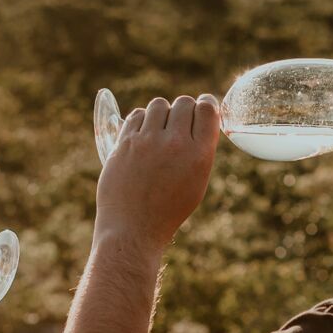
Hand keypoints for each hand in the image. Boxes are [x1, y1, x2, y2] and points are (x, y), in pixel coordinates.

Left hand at [96, 93, 220, 254]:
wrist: (133, 229)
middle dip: (183, 110)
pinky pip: (136, 115)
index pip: (207, 109)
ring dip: (160, 114)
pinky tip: (141, 136)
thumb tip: (196, 122)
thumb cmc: (167, 211)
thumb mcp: (196, 183)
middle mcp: (175, 144)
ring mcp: (148, 142)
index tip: (201, 107)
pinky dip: (140, 121)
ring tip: (157, 131)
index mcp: (199, 155)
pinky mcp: (125, 143)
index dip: (205, 104)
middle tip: (177, 124)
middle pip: (184, 102)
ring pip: (158, 105)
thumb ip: (199, 151)